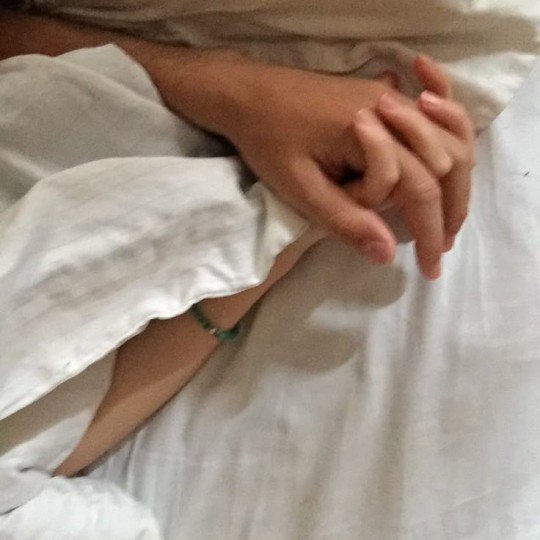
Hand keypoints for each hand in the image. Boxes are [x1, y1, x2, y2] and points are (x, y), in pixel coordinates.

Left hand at [218, 55, 473, 278]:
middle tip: (442, 249)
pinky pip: (428, 118)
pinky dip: (443, 140)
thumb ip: (345, 219)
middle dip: (449, 211)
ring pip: (446, 139)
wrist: (247, 92)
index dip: (429, 232)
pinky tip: (440, 165)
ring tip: (447, 220)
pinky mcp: (382, 93)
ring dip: (453, 182)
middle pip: (445, 162)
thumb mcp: (299, 188)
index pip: (418, 189)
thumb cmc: (267, 140)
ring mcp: (390, 95)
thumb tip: (388, 253)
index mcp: (371, 132)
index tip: (430, 267)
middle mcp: (392, 107)